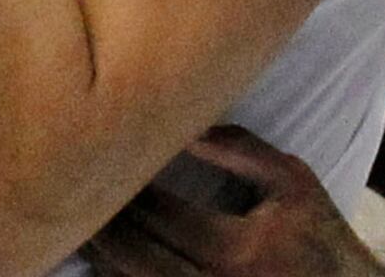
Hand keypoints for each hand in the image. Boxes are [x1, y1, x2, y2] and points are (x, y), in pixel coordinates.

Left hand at [86, 129, 384, 276]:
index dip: (127, 186)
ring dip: (103, 257)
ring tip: (78, 225)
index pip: (163, 215)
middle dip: (102, 223)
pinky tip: (105, 259)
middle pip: (136, 257)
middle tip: (69, 189)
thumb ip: (239, 149)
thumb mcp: (291, 180)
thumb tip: (182, 124)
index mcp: (241, 251)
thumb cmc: (316, 231)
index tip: (104, 156)